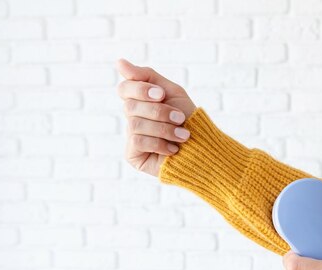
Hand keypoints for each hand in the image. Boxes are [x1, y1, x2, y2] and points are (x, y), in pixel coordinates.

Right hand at [116, 58, 196, 176]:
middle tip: (180, 118)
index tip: (162, 94)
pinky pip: (138, 141)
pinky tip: (173, 149)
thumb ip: (146, 76)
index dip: (140, 90)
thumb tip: (119, 62)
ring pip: (136, 124)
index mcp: (139, 101)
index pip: (124, 88)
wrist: (202, 148)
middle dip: (159, 112)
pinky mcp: (133, 155)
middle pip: (130, 106)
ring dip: (164, 129)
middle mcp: (132, 118)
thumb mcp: (172, 92)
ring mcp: (131, 137)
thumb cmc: (188, 119)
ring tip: (183, 136)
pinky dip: (160, 143)